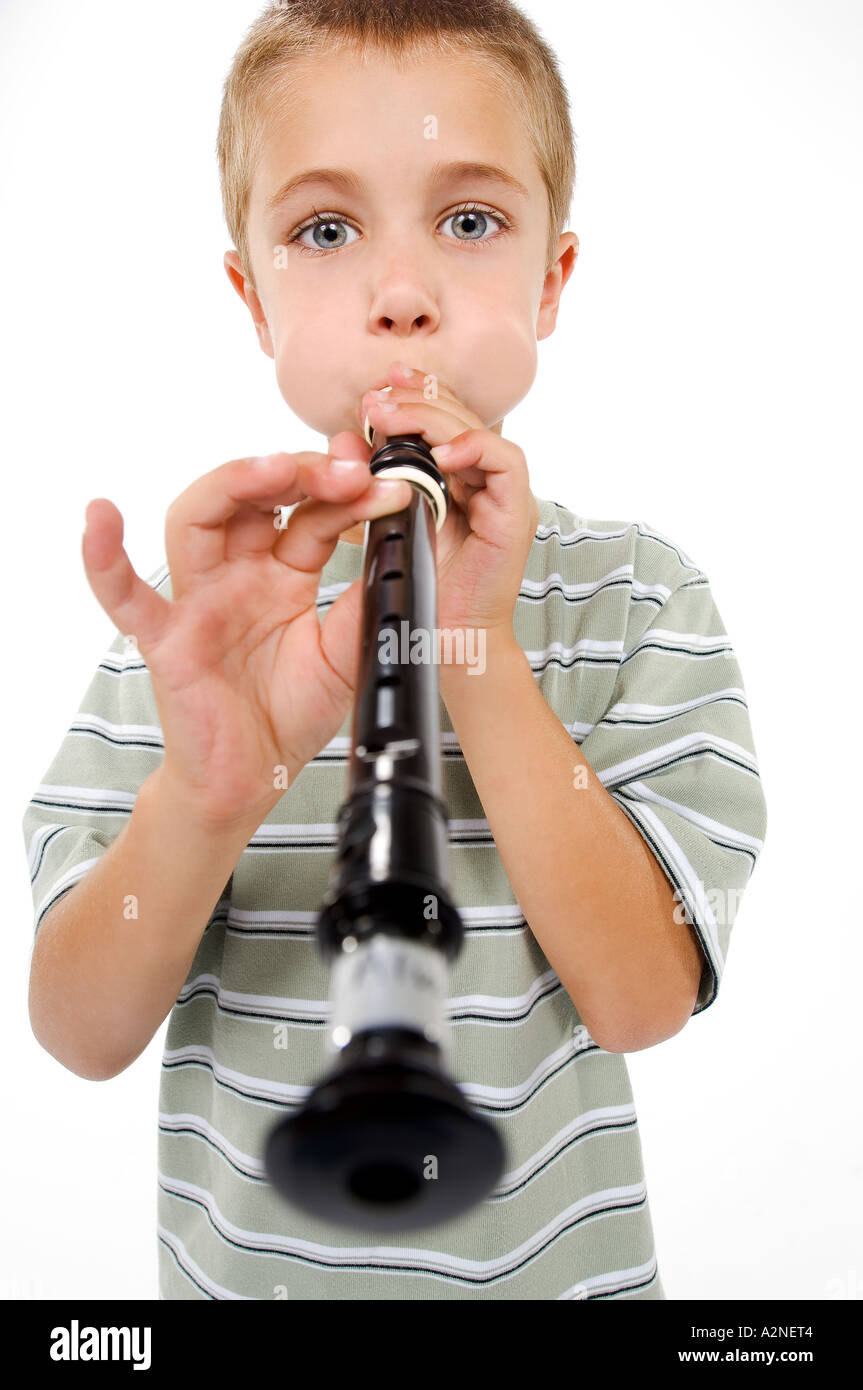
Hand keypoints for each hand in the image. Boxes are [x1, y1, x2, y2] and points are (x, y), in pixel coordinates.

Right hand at [81, 446, 410, 827]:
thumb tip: (398, 547)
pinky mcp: (163, 638)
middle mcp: (237, 575)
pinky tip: (100, 516)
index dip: (347, 495)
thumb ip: (362, 605)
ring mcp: (197, 600)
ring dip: (232, 484)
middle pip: (253, 499)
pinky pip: (124, 595)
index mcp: (282, 574)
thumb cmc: (290, 715)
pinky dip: (104, 558)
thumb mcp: (345, 655)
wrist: (254, 778)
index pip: (310, 515)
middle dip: (297, 473)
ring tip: (273, 468)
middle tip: (345, 470)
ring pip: (198, 520)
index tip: (387, 485)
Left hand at [359, 360, 537, 643]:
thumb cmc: (420, 586)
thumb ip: (370, 478)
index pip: (442, 421)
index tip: (380, 386)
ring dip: (436, 417)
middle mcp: (484, 482)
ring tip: (393, 416)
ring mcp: (504, 496)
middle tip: (379, 396)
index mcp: (456, 479)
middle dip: (419, 398)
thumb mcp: (386, 519)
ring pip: (479, 431)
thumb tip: (343, 436)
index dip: (415, 395)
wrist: (445, 639)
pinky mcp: (517, 514)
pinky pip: (506, 463)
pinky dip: (473, 449)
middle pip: (460, 417)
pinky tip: (439, 454)